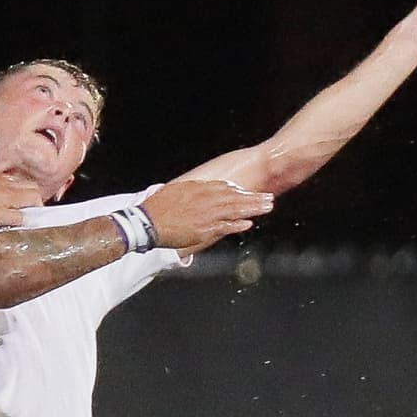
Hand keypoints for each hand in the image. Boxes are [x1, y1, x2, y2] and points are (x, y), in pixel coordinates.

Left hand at [0, 173, 42, 227]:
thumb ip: (15, 218)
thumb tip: (28, 219)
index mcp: (13, 194)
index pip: (37, 197)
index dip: (39, 208)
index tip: (36, 216)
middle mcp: (9, 184)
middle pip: (32, 188)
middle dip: (34, 199)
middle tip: (29, 210)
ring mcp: (0, 179)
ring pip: (21, 183)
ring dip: (24, 193)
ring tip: (18, 204)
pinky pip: (9, 181)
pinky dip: (12, 189)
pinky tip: (4, 197)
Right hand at [143, 177, 273, 251]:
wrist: (148, 221)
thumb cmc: (157, 207)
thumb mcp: (174, 191)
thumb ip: (189, 190)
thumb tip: (194, 191)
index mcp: (198, 188)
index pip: (224, 187)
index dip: (238, 191)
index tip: (247, 193)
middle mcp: (206, 198)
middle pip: (235, 196)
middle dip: (253, 198)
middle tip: (268, 198)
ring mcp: (207, 214)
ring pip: (236, 209)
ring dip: (253, 208)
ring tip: (267, 207)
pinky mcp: (205, 229)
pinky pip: (226, 226)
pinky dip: (238, 224)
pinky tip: (249, 223)